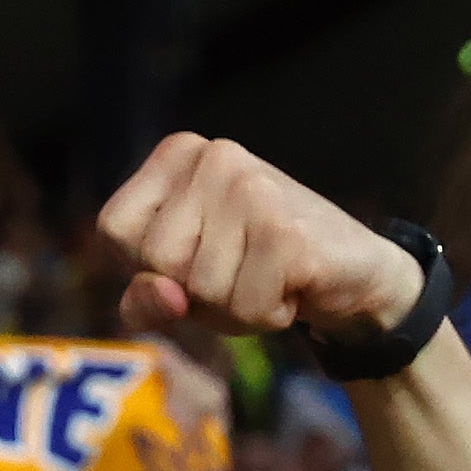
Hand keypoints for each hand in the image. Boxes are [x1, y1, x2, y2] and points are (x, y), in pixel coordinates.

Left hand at [96, 132, 420, 349]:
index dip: (149, 267)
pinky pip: (246, 306)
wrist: (356, 273)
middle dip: (195, 292)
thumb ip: (146, 297)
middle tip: (242, 273)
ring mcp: (252, 188)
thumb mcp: (187, 285)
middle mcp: (213, 157)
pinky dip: (268, 316)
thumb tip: (162, 293)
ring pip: (200, 290)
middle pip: (156, 260)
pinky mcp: (285, 231)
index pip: (114, 229)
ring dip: (236, 308)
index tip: (197, 257)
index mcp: (178, 154)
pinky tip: (292, 287)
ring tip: (269, 279)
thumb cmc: (259, 274)